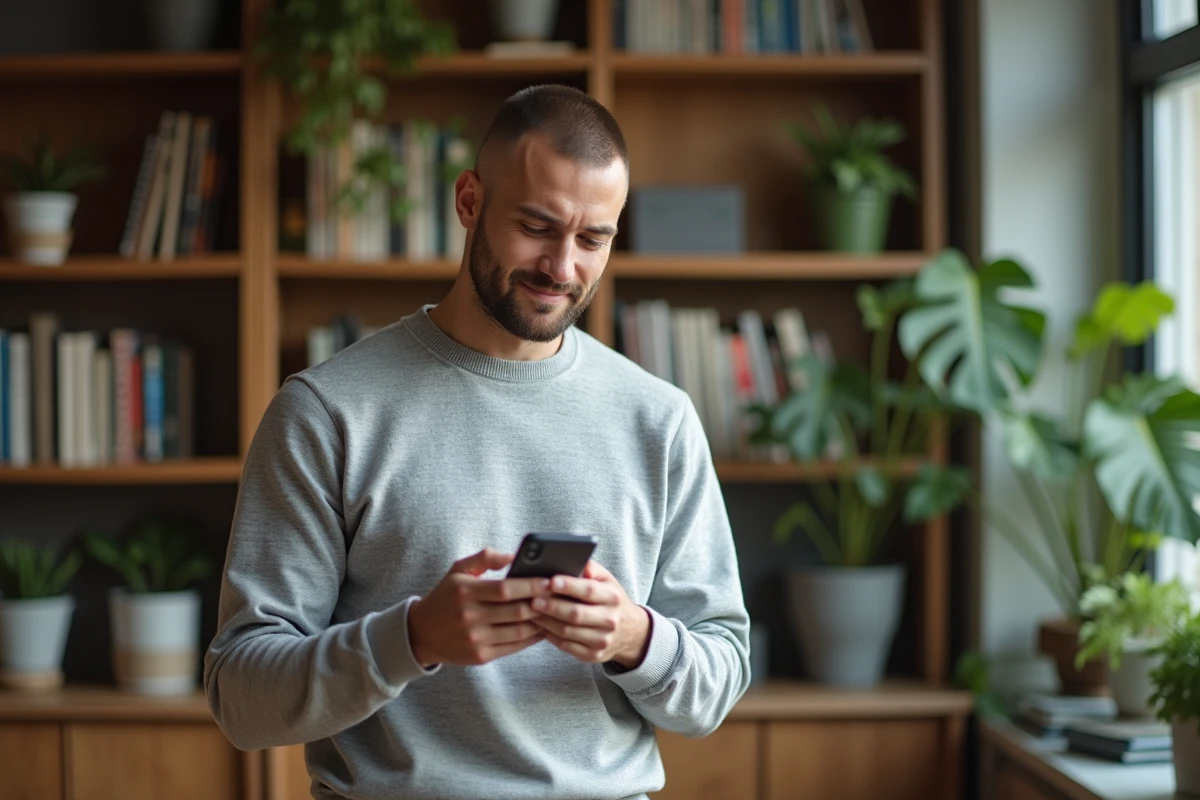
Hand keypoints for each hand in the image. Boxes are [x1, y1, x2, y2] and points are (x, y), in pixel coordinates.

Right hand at [407, 548, 552, 667]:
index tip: (551, 580)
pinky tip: (542, 628)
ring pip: (519, 631)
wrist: (421, 634)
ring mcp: (476, 638)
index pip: (506, 589)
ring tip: (556, 611)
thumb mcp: (458, 570)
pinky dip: (532, 638)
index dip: (531, 585)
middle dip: (543, 603)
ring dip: (541, 621)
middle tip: (561, 595)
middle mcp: (470, 617)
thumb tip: (513, 555)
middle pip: (517, 611)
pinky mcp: (481, 655)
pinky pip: (514, 646)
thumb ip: (485, 558)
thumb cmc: (445, 596)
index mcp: (465, 592)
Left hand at [531, 561, 650, 668]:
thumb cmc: (610, 600)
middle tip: (532, 599)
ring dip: (546, 622)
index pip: (589, 591)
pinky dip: (550, 635)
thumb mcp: (607, 580)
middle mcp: (610, 620)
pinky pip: (566, 646)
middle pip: (576, 614)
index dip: (569, 586)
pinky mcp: (593, 655)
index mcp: (613, 597)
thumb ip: (590, 568)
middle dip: (552, 606)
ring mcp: (602, 640)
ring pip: (567, 632)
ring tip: (530, 612)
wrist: (630, 631)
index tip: (550, 580)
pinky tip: (539, 626)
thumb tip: (572, 558)